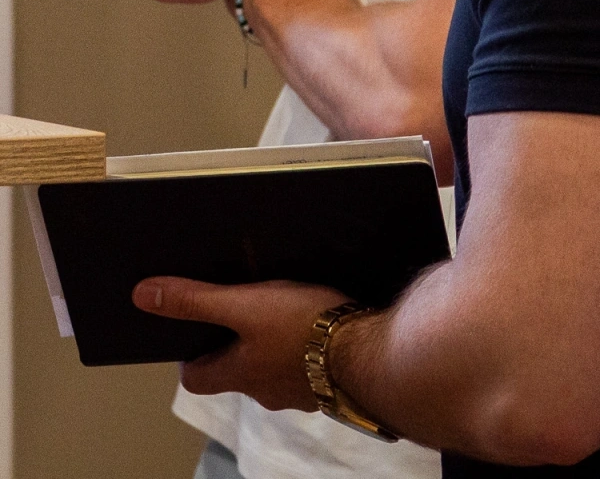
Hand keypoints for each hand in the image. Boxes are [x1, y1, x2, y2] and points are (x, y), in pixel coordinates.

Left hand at [131, 276, 347, 410]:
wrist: (369, 352)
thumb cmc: (303, 329)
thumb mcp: (245, 306)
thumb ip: (197, 301)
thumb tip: (141, 296)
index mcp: (238, 374)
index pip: (196, 378)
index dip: (192, 355)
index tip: (197, 331)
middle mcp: (264, 392)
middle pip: (236, 372)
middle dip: (236, 345)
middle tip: (245, 310)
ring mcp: (300, 392)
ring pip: (274, 369)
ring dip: (274, 346)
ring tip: (287, 311)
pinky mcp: (330, 382)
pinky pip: (309, 366)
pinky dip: (308, 349)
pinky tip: (321, 326)